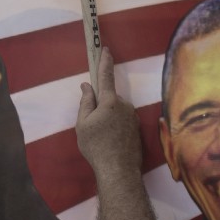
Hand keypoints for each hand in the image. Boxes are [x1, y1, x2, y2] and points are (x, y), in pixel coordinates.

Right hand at [75, 48, 140, 175]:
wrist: (119, 170)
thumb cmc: (96, 146)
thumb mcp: (83, 124)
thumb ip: (85, 103)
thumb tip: (87, 86)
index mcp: (110, 102)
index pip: (105, 76)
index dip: (104, 62)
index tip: (105, 49)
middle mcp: (125, 105)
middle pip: (109, 99)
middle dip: (100, 107)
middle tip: (92, 126)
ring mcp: (133, 117)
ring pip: (116, 112)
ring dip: (108, 119)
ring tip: (101, 139)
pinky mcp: (137, 128)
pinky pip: (123, 122)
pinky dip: (115, 128)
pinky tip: (110, 142)